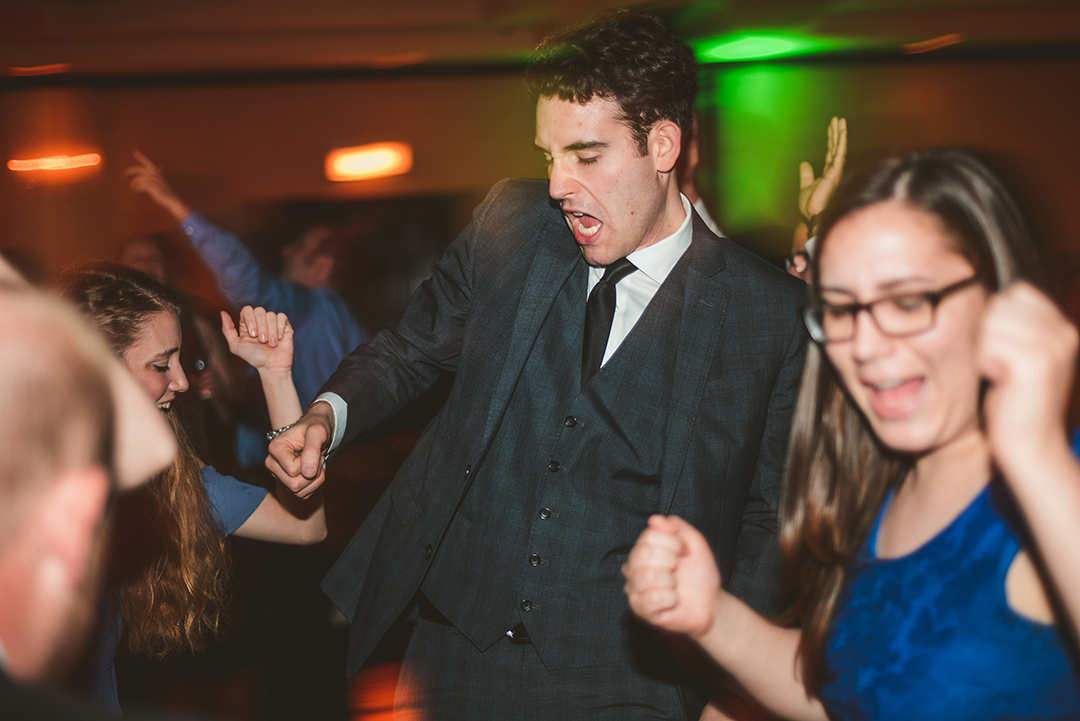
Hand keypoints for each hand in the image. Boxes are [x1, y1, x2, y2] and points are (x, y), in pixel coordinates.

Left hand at [126, 151, 190, 220]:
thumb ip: (160, 172)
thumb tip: (160, 166)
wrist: (171, 199)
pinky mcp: (150, 187)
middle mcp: (154, 174)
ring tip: (131, 187)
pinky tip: (134, 191)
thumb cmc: (167, 190)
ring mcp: (152, 180)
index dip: (141, 156)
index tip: (134, 151)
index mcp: (156, 171)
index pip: (147, 161)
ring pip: (137, 179)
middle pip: (138, 169)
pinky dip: (135, 189)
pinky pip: (138, 186)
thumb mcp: (163, 179)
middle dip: (130, 171)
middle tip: (125, 174)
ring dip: (133, 184)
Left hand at [221, 306, 293, 372]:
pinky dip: (280, 328)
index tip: (252, 334)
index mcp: (247, 324)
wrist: (272, 367)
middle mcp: (260, 321)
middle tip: (262, 340)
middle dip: (261, 326)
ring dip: (271, 331)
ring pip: (271, 315)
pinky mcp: (285, 326)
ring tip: (271, 343)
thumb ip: (227, 330)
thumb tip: (223, 312)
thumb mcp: (236, 346)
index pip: (247, 310)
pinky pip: (282, 317)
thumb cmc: (254, 358)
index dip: (250, 319)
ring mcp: (273, 323)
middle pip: (259, 310)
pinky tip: (279, 338)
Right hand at [266, 403, 332, 497]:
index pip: (294, 470)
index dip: (310, 462)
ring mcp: (278, 475)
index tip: (314, 447)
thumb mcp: (318, 432)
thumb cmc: (316, 427)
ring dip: (316, 479)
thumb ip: (312, 450)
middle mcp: (272, 463)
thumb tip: (308, 473)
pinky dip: (314, 485)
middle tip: (318, 456)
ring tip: (316, 462)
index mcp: (275, 448)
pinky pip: (302, 495)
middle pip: (294, 485)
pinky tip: (314, 470)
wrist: (316, 431)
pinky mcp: (286, 483)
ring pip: (299, 492)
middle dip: (314, 474)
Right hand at [623, 515, 721, 637]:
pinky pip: (651, 599)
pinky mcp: (640, 609)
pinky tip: (672, 601)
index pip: (649, 535)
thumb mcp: (695, 543)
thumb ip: (677, 526)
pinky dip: (669, 599)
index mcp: (644, 548)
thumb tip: (655, 519)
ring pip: (647, 577)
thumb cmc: (699, 573)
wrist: (710, 604)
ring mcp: (635, 588)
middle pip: (643, 554)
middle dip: (671, 561)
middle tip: (678, 570)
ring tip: (675, 587)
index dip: (673, 544)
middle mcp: (634, 566)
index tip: (684, 552)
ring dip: (670, 582)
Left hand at [798, 117, 846, 222]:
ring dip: (840, 134)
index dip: (831, 139)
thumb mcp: (806, 186)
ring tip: (840, 121)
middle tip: (837, 120)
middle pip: (836, 147)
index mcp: (829, 173)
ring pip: (839, 148)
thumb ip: (806, 175)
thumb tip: (804, 163)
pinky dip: (841, 142)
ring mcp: (836, 171)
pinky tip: (841, 132)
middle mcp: (835, 171)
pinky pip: (839, 154)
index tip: (831, 127)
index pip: (831, 152)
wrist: (813, 216)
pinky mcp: (835, 173)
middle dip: (837, 133)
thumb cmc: (811, 206)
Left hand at [979, 282, 1078, 476]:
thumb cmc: (1012, 403)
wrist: (1030, 447)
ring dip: (982, 349)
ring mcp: (1052, 345)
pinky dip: (982, 363)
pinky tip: (997, 382)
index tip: (998, 351)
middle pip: (1000, 304)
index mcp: (1061, 326)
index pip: (1016, 293)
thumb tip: (975, 293)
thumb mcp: (1014, 357)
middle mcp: (1063, 331)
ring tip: (997, 375)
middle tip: (996, 367)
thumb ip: (1008, 325)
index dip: (995, 318)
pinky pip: (987, 345)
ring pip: (991, 323)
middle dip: (986, 333)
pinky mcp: (1036, 362)